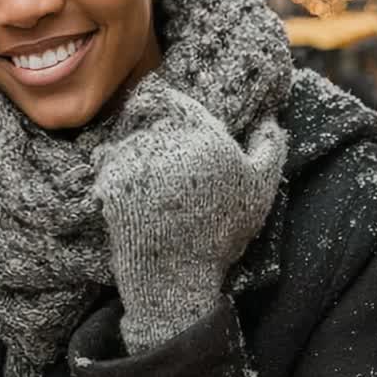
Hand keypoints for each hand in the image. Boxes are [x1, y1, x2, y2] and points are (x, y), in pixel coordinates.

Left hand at [91, 76, 284, 352]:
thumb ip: (269, 148)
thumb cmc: (220, 233)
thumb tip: (270, 120)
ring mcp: (134, 159)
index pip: (175, 101)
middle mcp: (167, 140)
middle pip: (150, 120)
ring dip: (132, 152)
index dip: (169, 107)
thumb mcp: (258, 191)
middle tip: (161, 162)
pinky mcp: (109, 178)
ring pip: (127, 138)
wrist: (176, 275)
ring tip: (145, 181)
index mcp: (203, 135)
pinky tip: (126, 190)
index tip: (168, 121)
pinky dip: (112, 170)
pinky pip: (106, 161)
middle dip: (154, 136)